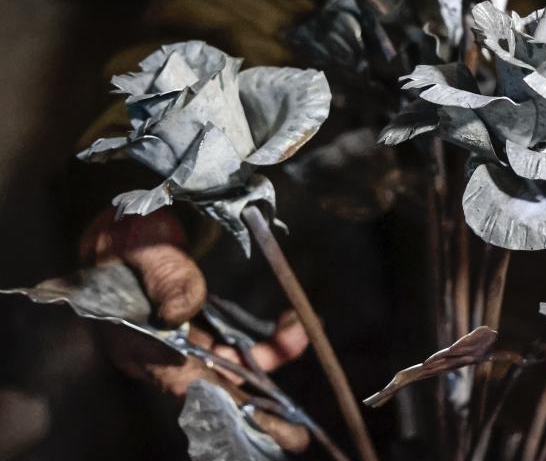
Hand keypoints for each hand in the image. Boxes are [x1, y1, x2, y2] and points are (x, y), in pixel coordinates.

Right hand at [79, 208, 309, 449]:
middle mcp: (163, 353)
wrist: (126, 223)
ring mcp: (184, 343)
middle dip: (258, 409)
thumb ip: (165, 278)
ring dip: (272, 358)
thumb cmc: (127, 236)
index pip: (184, 386)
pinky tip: (292, 323)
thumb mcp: (142, 248)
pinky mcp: (201, 330)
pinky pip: (238, 346)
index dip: (224, 406)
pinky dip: (267, 340)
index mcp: (140, 344)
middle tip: (299, 437)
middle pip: (214, 389)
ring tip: (303, 334)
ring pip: (233, 367)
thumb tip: (180, 312)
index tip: (260, 423)